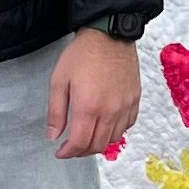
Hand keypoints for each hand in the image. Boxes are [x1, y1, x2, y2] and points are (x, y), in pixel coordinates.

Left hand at [50, 30, 142, 158]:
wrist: (109, 36)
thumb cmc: (82, 55)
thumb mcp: (59, 81)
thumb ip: (56, 112)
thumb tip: (53, 136)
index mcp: (88, 106)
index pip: (80, 143)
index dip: (68, 153)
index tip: (60, 152)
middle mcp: (110, 111)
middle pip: (97, 145)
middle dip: (81, 151)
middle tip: (71, 147)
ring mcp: (125, 107)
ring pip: (113, 139)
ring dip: (98, 143)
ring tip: (87, 137)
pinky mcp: (134, 100)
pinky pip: (126, 126)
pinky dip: (114, 132)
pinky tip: (104, 125)